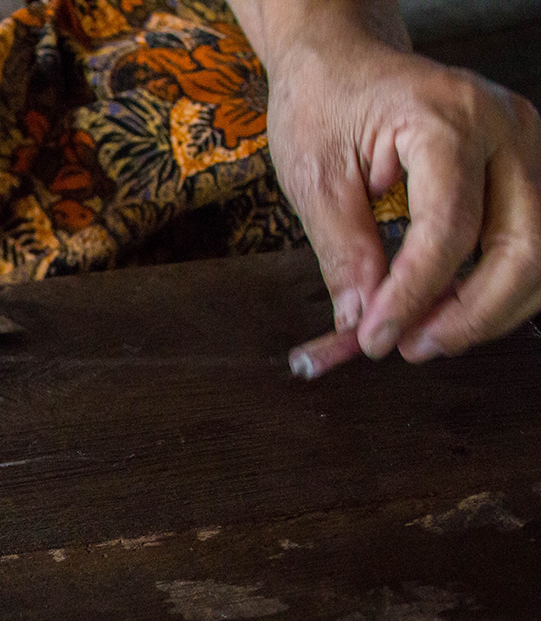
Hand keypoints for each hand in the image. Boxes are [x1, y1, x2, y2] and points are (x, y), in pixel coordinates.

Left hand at [262, 10, 540, 365]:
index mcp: (448, 120)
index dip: (413, 296)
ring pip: (539, 251)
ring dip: (488, 310)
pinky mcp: (521, 168)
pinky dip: (493, 287)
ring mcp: (524, 146)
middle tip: (408, 348)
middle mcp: (505, 128)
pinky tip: (446, 310)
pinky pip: (527, 241)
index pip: (449, 229)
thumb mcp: (314, 177)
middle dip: (471, 314)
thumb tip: (361, 320)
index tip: (373, 339)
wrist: (343, 61)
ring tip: (422, 334)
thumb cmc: (325, 105)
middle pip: (523, 246)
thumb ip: (342, 251)